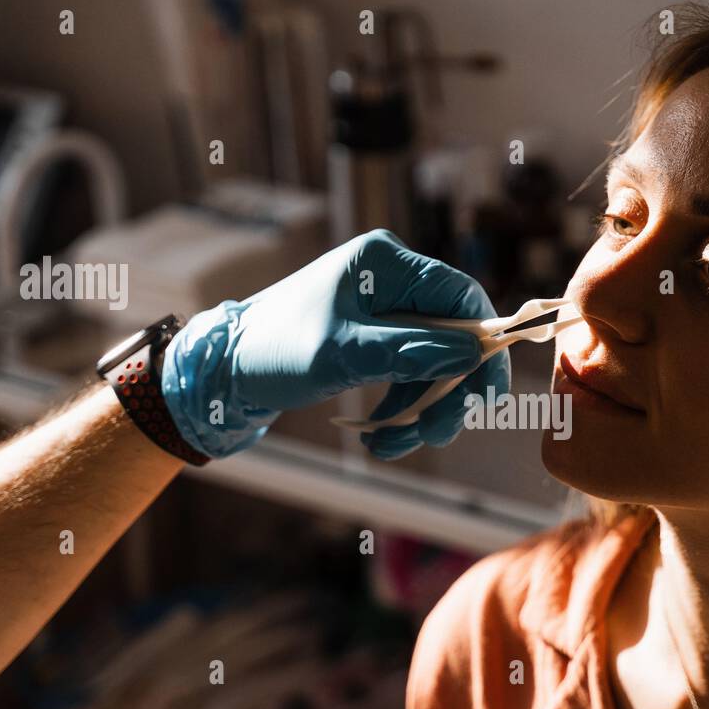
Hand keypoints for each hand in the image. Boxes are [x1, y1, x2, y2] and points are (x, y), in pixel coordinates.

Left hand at [161, 229, 509, 459]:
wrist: (221, 371)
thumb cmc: (273, 349)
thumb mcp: (342, 353)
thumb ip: (408, 352)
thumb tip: (470, 354)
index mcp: (386, 264)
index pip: (461, 296)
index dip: (484, 345)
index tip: (486, 394)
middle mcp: (392, 283)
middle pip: (454, 336)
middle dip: (450, 391)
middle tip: (439, 433)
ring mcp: (384, 314)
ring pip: (434, 366)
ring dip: (423, 411)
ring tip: (393, 444)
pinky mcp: (375, 343)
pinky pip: (410, 378)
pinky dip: (402, 410)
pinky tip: (381, 437)